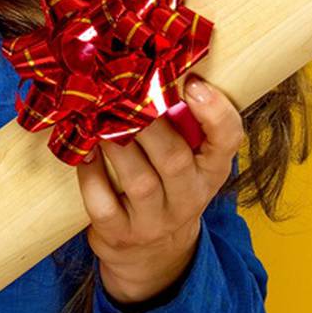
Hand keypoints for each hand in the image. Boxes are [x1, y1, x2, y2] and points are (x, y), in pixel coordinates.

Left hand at [76, 75, 246, 305]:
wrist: (154, 255)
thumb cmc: (167, 186)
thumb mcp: (187, 157)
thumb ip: (178, 119)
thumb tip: (145, 57)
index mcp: (211, 169)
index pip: (229, 140)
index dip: (215, 112)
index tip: (193, 83)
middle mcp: (189, 196)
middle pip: (174, 158)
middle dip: (148, 123)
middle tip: (122, 92)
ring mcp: (155, 220)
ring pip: (138, 181)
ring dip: (115, 144)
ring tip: (96, 115)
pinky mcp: (121, 235)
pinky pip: (103, 204)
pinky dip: (89, 175)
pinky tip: (82, 151)